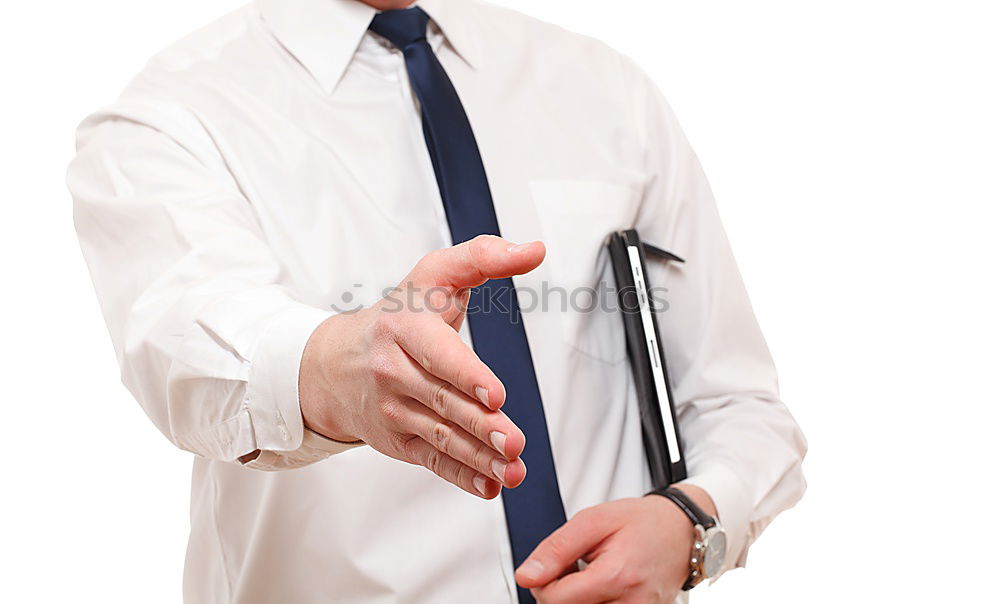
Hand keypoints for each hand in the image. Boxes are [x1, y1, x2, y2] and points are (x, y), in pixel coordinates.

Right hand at [299, 235, 544, 498]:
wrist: (334, 361)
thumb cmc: (399, 314)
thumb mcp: (434, 274)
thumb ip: (484, 256)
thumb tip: (534, 250)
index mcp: (404, 327)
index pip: (437, 353)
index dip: (466, 375)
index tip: (494, 394)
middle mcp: (394, 370)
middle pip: (443, 401)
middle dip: (481, 425)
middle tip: (514, 441)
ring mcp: (393, 409)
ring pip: (441, 436)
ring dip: (479, 457)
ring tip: (513, 469)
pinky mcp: (397, 440)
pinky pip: (432, 460)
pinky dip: (461, 476)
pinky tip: (489, 485)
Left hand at [515, 485, 716, 602]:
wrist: (681, 530)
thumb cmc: (642, 522)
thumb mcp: (593, 521)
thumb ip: (556, 549)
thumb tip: (527, 576)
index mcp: (617, 576)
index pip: (555, 600)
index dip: (542, 583)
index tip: (551, 567)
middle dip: (560, 592)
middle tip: (574, 567)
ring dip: (577, 599)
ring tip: (590, 575)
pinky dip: (594, 602)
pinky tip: (601, 587)